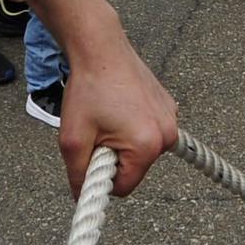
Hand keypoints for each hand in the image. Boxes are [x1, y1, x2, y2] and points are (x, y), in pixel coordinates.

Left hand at [56, 23, 178, 197]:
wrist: (101, 49)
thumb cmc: (88, 89)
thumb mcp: (72, 139)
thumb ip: (77, 175)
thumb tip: (81, 195)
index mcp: (146, 146)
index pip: (124, 188)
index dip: (102, 177)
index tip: (91, 153)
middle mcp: (167, 134)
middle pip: (135, 169)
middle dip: (114, 157)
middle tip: (98, 130)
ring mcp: (171, 119)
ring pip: (142, 150)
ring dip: (124, 142)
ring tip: (108, 116)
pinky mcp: (169, 107)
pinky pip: (149, 131)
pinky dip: (133, 126)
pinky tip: (119, 106)